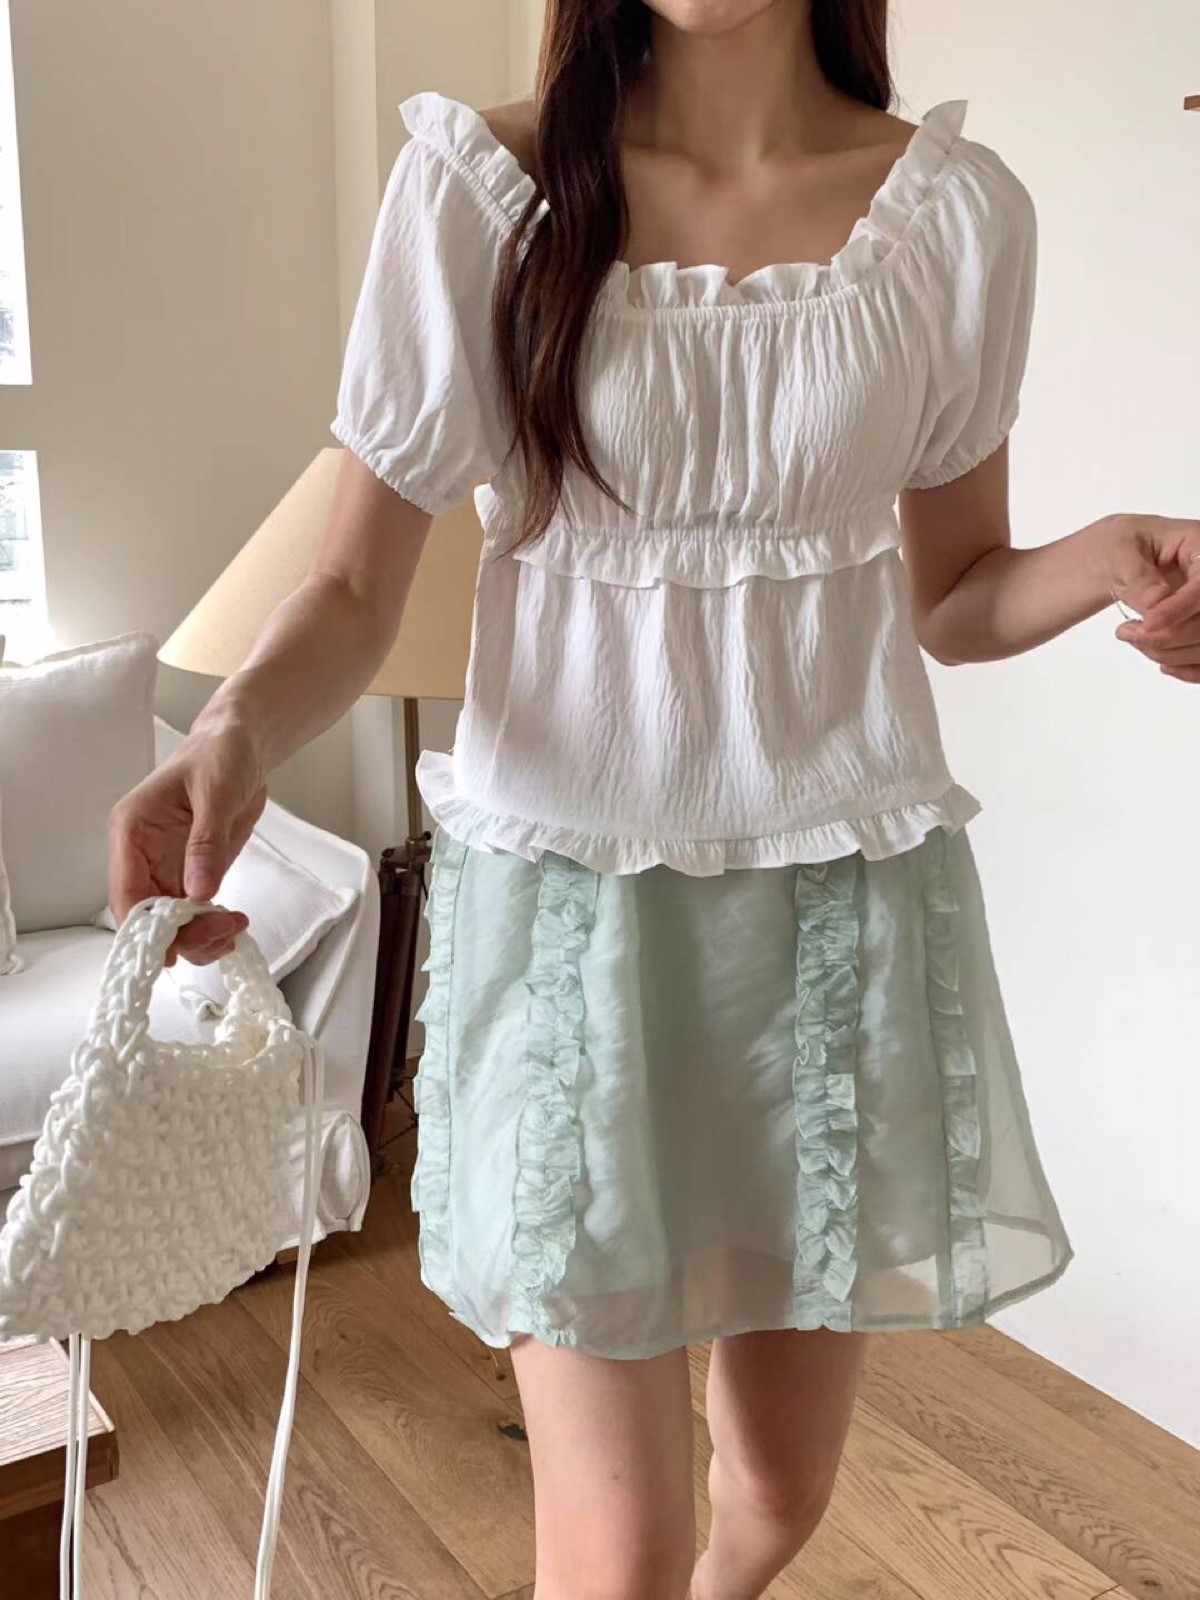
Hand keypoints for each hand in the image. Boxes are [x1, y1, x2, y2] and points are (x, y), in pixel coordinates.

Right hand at [107, 718, 266, 964]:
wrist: (242, 745)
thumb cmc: (221, 755)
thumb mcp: (216, 792)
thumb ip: (206, 843)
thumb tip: (197, 892)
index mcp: (132, 830)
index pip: (127, 890)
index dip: (145, 927)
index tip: (173, 949)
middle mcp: (141, 854)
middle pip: (147, 915)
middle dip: (181, 935)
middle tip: (223, 934)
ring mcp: (165, 866)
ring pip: (169, 920)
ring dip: (198, 936)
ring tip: (234, 930)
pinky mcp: (191, 872)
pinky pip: (192, 912)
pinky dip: (209, 926)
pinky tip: (233, 925)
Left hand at [1105, 514, 1199, 682]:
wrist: (1108, 564)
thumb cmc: (1115, 548)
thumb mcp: (1117, 552)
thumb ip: (1139, 576)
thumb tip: (1159, 600)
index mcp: (1198, 546)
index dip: (1180, 609)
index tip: (1148, 624)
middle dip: (1168, 635)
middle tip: (1127, 632)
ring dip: (1168, 651)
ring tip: (1131, 637)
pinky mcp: (1197, 627)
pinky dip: (1186, 668)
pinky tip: (1161, 661)